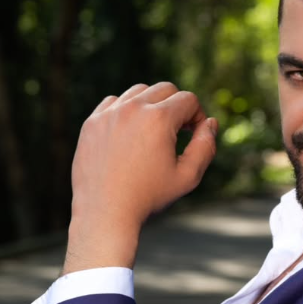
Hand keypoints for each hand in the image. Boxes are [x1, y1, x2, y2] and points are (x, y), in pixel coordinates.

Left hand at [63, 82, 217, 273]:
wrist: (105, 213)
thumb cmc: (149, 197)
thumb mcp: (187, 177)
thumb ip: (205, 146)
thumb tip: (210, 123)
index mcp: (159, 119)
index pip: (188, 99)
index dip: (197, 116)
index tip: (193, 134)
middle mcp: (133, 109)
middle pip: (165, 89)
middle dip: (177, 106)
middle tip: (177, 132)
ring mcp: (109, 113)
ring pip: (139, 92)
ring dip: (152, 105)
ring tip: (154, 132)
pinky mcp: (92, 122)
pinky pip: (114, 102)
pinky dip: (126, 110)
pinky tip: (130, 133)